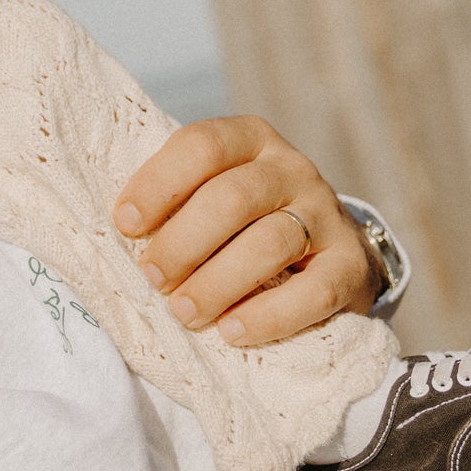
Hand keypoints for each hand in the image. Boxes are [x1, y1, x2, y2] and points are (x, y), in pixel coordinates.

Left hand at [112, 115, 378, 346]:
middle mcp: (292, 168)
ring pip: (269, 244)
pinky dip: (268, 316)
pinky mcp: (351, 265)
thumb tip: (119, 227)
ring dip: (217, 283)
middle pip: (232, 198)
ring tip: (184, 312)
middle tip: (152, 278)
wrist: (332, 253)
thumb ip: (177, 198)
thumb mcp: (215, 192)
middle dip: (182, 243)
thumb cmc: (246, 222)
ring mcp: (327, 215)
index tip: (125, 224)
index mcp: (251, 138)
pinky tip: (232, 331)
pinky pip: (313, 292)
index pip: (201, 146)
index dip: (158, 184)